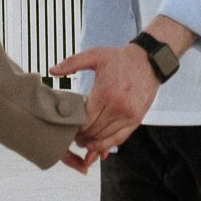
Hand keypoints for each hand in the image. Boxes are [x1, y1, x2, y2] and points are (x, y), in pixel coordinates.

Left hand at [55, 37, 164, 169]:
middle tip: (73, 137)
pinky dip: (108, 145)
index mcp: (105, 93)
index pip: (85, 120)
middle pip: (94, 132)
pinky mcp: (137, 119)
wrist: (149, 60)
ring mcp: (129, 115)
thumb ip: (71, 63)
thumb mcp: (94, 55)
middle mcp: (118, 107)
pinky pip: (120, 139)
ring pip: (106, 138)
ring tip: (84, 141)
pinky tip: (98, 145)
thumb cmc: (121, 58)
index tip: (68, 127)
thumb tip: (51, 71)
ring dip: (93, 143)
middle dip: (82, 137)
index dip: (75, 128)